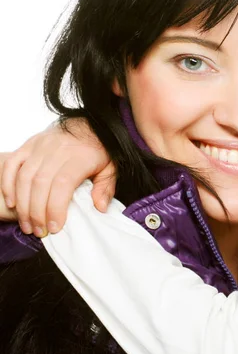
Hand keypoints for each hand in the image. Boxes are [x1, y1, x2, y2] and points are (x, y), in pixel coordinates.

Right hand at [0, 119, 115, 235]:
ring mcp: (41, 145)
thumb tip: (99, 208)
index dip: (55, 208)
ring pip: (24, 176)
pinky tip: (11, 203)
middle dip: (36, 212)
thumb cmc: (101, 148)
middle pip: (40, 183)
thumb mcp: (111, 167)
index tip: (55, 227)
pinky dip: (8, 184)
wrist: (92, 123)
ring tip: (27, 224)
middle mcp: (58, 149)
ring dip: (22, 204)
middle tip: (39, 231)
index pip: (62, 184)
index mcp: (79, 156)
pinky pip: (12, 164)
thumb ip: (106, 188)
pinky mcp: (30, 143)